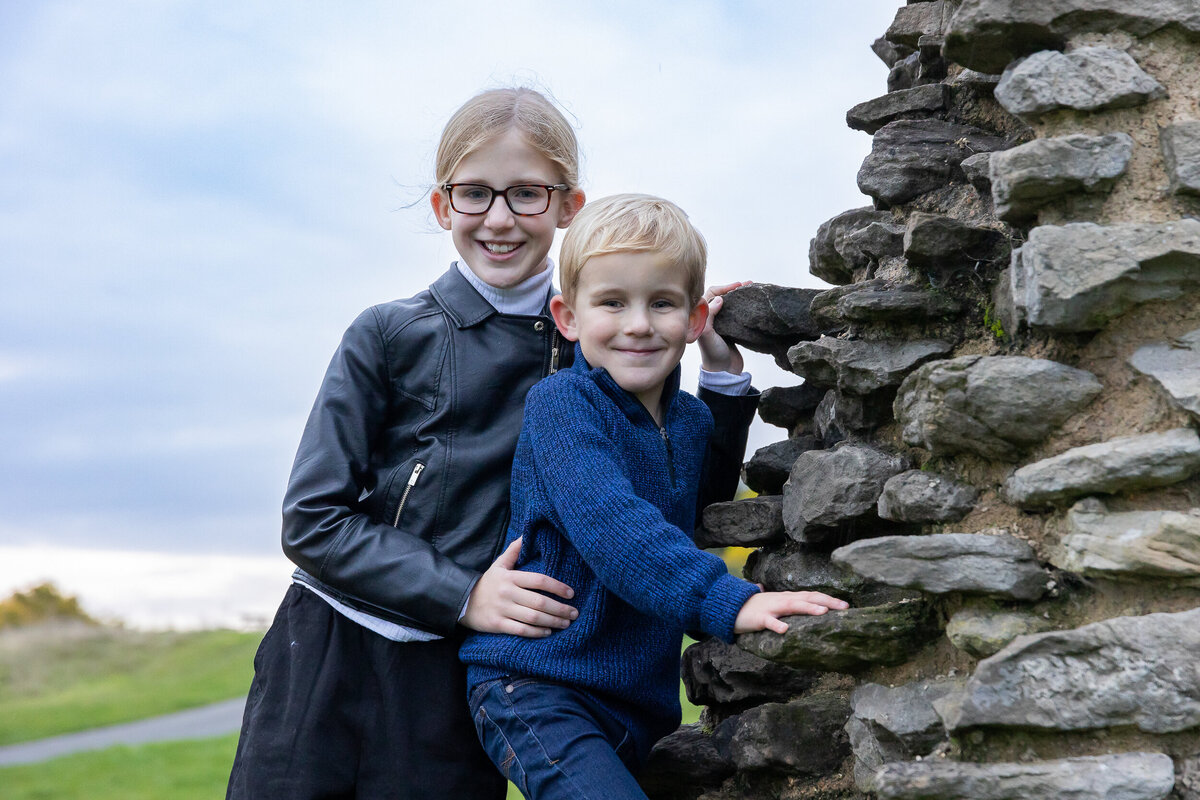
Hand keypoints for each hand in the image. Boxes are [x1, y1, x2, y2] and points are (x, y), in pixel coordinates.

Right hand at [462, 538, 577, 636]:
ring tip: (566, 623)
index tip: (571, 593)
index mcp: (510, 577)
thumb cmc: (487, 583)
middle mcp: (508, 593)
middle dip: (560, 609)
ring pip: (533, 618)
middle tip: (574, 613)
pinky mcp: (498, 624)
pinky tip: (548, 632)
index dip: (557, 587)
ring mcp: (503, 609)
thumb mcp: (499, 565)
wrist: (462, 601)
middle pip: (540, 602)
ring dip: (553, 621)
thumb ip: (514, 551)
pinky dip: (537, 632)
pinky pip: (522, 630)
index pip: (539, 580)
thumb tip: (526, 534)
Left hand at [697, 281, 750, 373]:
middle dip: (733, 289)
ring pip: (729, 303)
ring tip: (752, 290)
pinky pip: (735, 313)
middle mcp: (708, 318)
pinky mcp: (730, 329)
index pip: (709, 295)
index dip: (723, 288)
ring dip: (739, 296)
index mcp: (699, 317)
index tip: (737, 286)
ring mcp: (720, 323)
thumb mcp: (708, 334)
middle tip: (748, 284)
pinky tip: (752, 303)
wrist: (724, 372)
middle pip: (720, 296)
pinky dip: (743, 306)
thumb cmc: (713, 354)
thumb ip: (709, 316)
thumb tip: (719, 299)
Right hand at [733, 590, 848, 634]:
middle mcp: (783, 600)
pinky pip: (769, 621)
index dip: (829, 599)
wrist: (731, 607)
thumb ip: (790, 603)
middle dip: (827, 601)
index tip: (847, 606)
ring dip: (808, 608)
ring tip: (823, 612)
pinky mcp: (759, 618)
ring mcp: (771, 608)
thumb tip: (807, 603)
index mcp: (788, 598)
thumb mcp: (776, 604)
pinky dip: (777, 625)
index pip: (812, 596)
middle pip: (808, 598)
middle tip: (845, 607)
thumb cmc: (756, 607)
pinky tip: (785, 630)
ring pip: (792, 606)